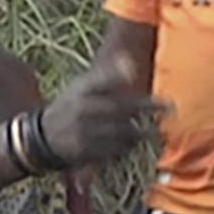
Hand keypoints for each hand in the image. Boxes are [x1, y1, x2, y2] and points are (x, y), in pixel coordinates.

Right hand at [41, 52, 167, 167]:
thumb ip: (106, 75)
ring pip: (122, 131)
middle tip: (170, 107)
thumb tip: (130, 60)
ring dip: (141, 131)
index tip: (136, 70)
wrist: (43, 138)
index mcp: (81, 90)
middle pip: (120, 107)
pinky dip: (128, 147)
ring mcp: (85, 133)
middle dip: (147, 107)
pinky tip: (133, 143)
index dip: (117, 73)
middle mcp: (83, 110)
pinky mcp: (87, 153)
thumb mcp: (81, 86)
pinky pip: (115, 151)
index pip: (102, 79)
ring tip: (154, 131)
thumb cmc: (71, 106)